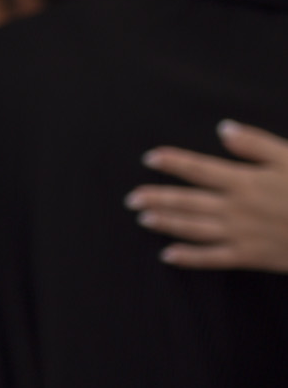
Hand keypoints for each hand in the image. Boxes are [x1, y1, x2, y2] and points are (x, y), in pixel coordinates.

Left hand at [130, 120, 287, 271]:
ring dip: (166, 224)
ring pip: (193, 229)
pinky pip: (212, 258)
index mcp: (246, 180)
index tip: (150, 158)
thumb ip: (256, 144)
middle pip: (188, 201)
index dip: (173, 163)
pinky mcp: (250, 256)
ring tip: (143, 219)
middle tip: (131, 197)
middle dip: (158, 197)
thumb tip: (222, 129)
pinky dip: (188, 257)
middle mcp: (236, 208)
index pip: (200, 169)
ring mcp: (240, 234)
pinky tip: (168, 255)